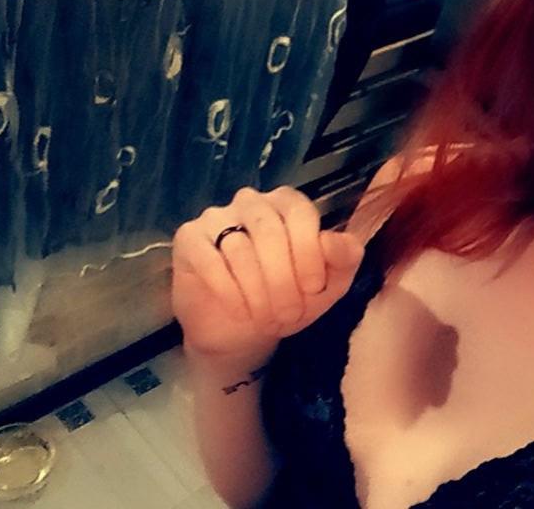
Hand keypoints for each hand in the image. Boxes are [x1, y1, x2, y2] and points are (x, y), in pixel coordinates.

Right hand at [170, 186, 365, 359]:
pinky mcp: (189, 240)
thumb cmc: (289, 299)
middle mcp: (251, 202)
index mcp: (287, 204)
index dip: (309, 253)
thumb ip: (344, 258)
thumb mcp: (329, 284)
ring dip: (257, 292)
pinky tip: (240, 311)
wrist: (243, 331)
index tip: (314, 290)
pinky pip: (210, 261)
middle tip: (289, 315)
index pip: (300, 212)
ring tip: (267, 319)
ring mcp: (216, 217)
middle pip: (270, 231)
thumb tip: (337, 241)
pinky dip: (229, 291)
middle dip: (283, 280)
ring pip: (240, 248)